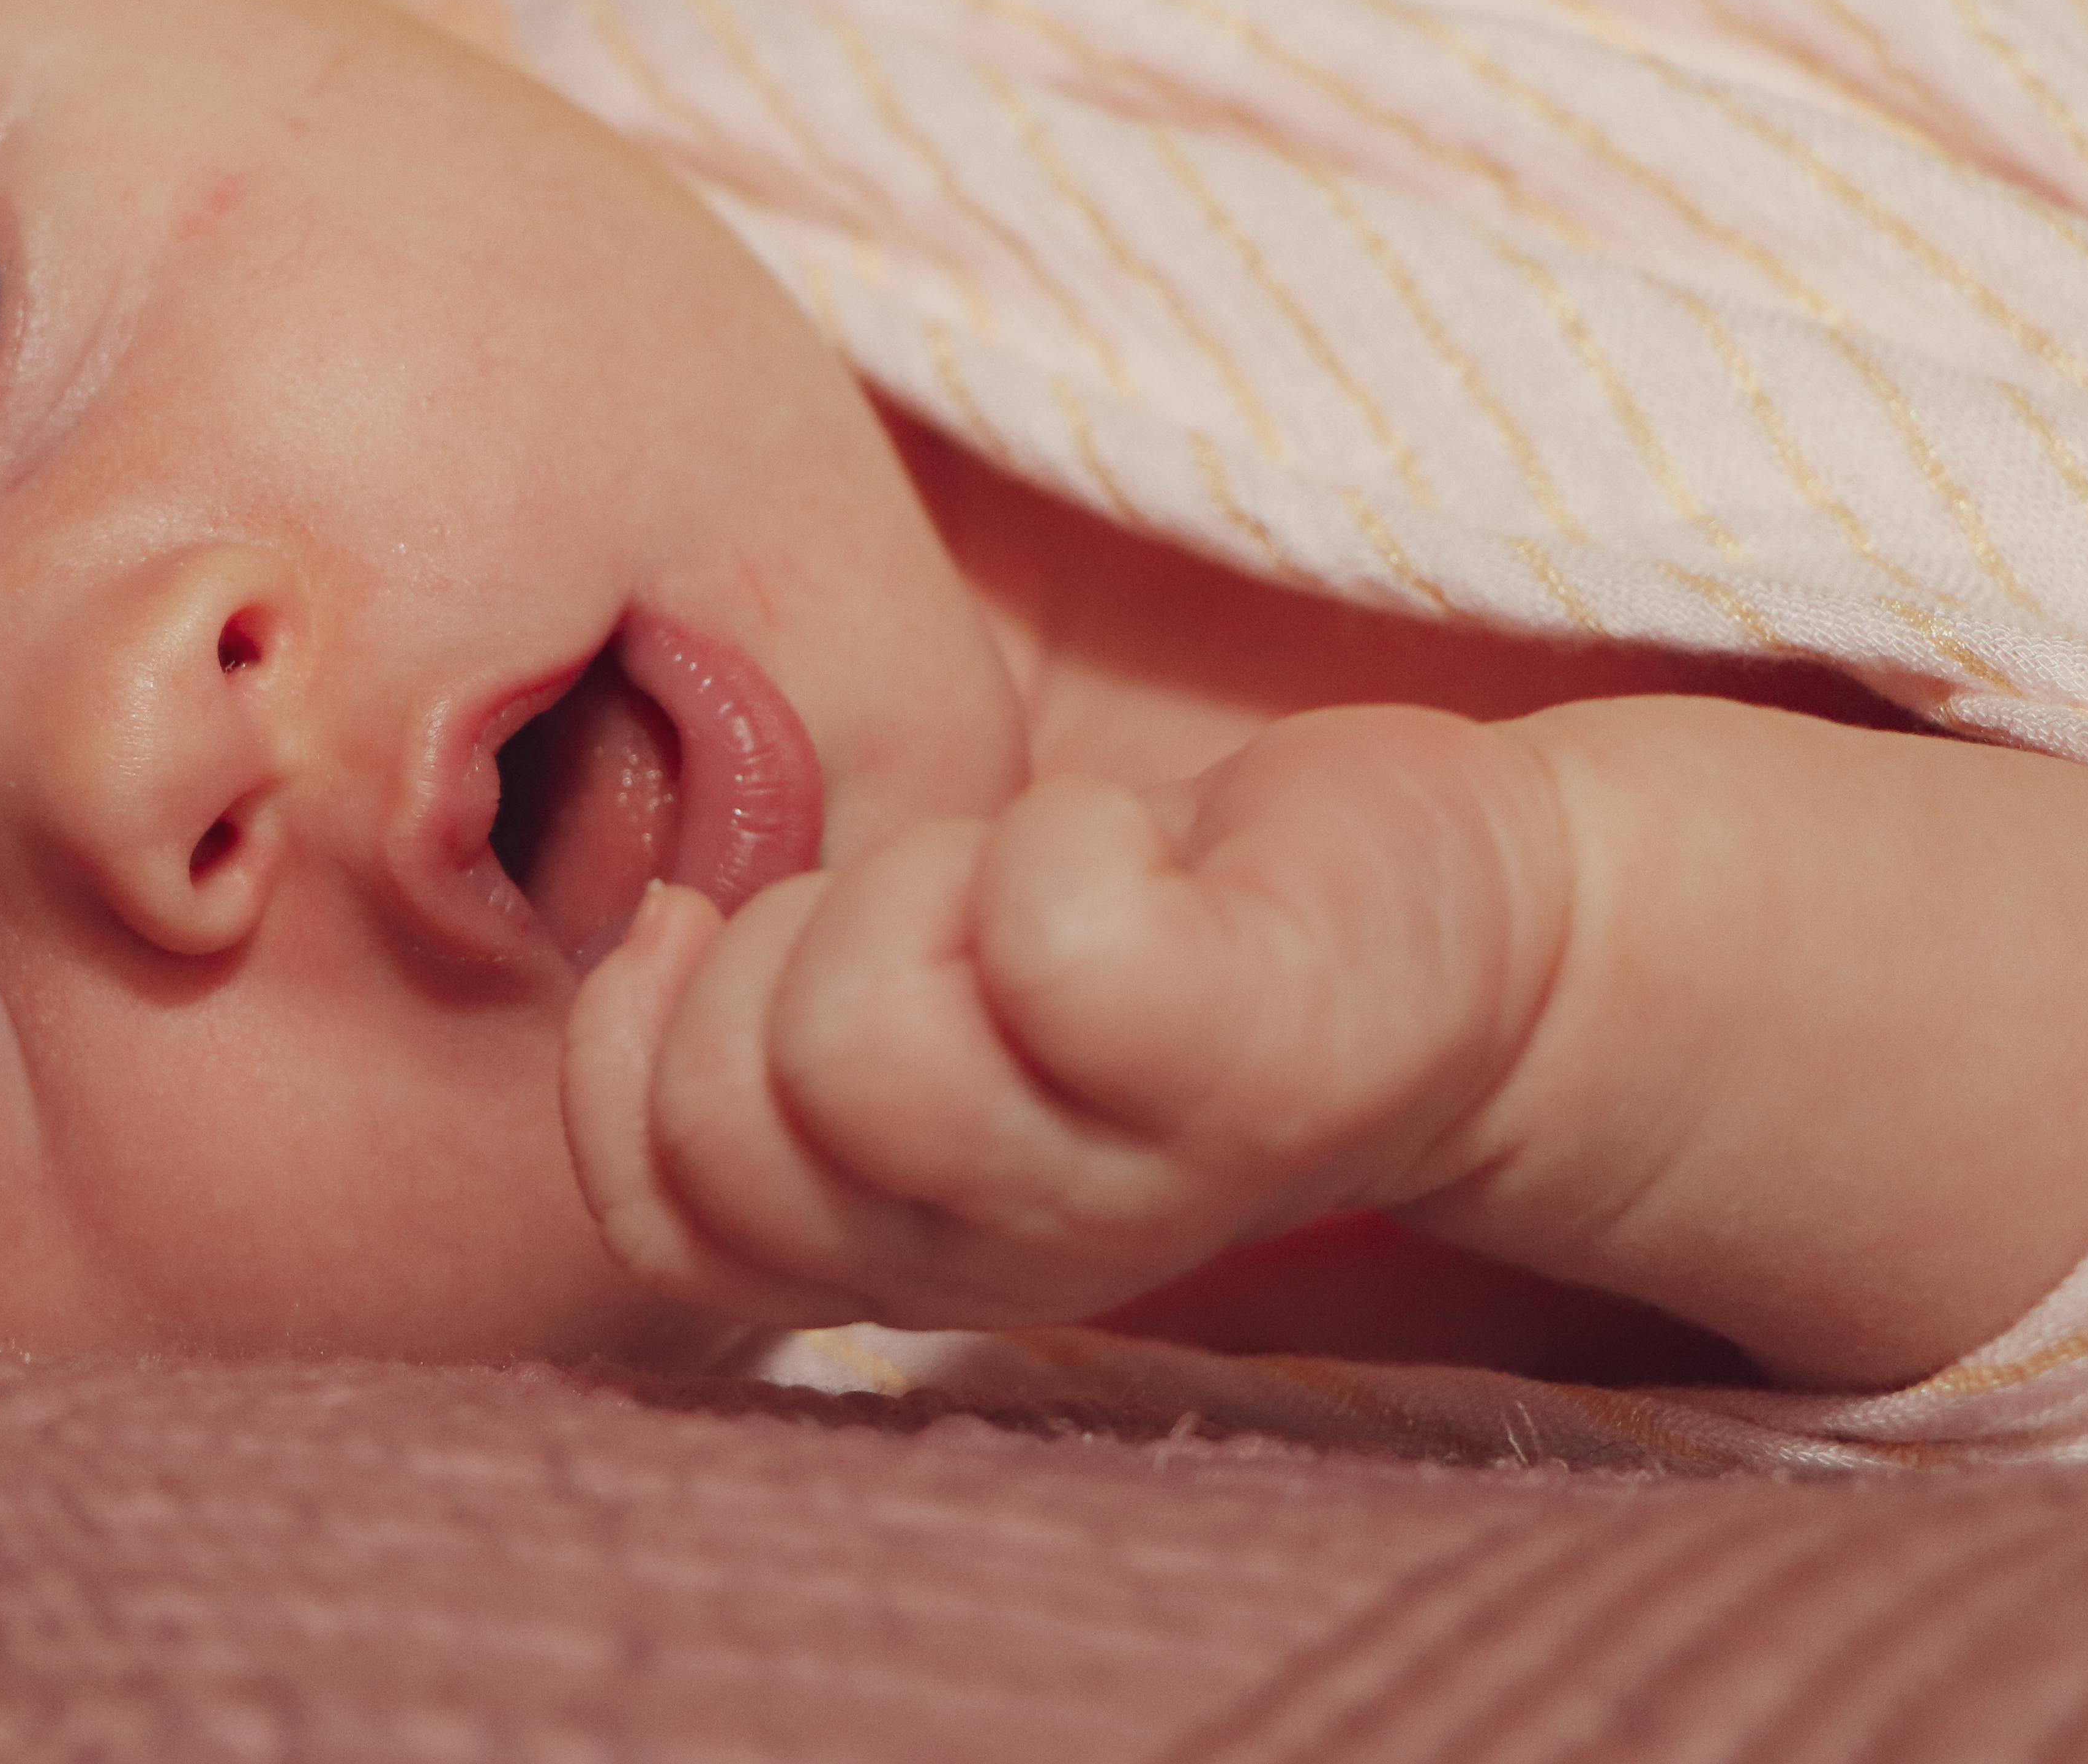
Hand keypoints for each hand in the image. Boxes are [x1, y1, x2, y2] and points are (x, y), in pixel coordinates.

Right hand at [561, 706, 1570, 1332]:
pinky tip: (1150, 860)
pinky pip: (1050, 931)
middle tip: (931, 905)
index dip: (631, 1047)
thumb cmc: (1141, 926)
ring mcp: (1131, 1179)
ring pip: (859, 1044)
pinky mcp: (1254, 1063)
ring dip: (921, 886)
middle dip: (781, 944)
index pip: (656, 1216)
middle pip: (736, 1125)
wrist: (1456, 922)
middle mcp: (999, 1256)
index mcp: (891, 1249)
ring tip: (1043, 885)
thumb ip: (755, 1025)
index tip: (718, 921)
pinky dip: (1069, 832)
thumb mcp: (909, 996)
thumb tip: (643, 924)